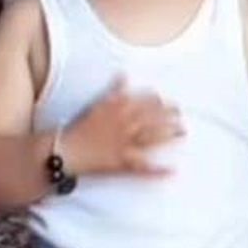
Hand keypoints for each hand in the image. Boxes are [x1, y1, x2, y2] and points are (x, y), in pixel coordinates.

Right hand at [62, 79, 183, 176]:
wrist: (65, 150)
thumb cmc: (79, 128)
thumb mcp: (97, 104)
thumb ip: (114, 90)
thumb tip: (124, 74)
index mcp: (117, 111)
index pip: (143, 102)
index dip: (157, 101)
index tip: (167, 100)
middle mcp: (124, 126)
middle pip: (151, 119)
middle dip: (168, 116)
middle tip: (181, 115)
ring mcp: (125, 146)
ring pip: (151, 139)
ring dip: (168, 136)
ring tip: (183, 133)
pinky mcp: (123, 164)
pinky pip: (143, 169)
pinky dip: (158, 172)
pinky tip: (173, 172)